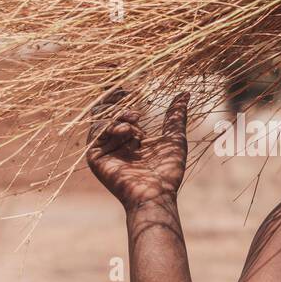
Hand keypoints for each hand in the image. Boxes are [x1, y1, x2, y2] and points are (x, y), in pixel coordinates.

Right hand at [87, 90, 188, 209]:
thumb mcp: (175, 138)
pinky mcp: (96, 158)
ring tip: (135, 118)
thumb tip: (185, 93)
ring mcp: (105, 151)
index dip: (120, 99)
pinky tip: (127, 132)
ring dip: (116, 115)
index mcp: (133, 138)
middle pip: (105, 114)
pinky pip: (95, 135)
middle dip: (112, 101)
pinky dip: (110, 128)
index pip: (121, 113)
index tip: (129, 88)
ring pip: (100, 122)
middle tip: (123, 91)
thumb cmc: (168, 170)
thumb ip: (176, 115)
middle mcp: (116, 143)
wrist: (157, 193)